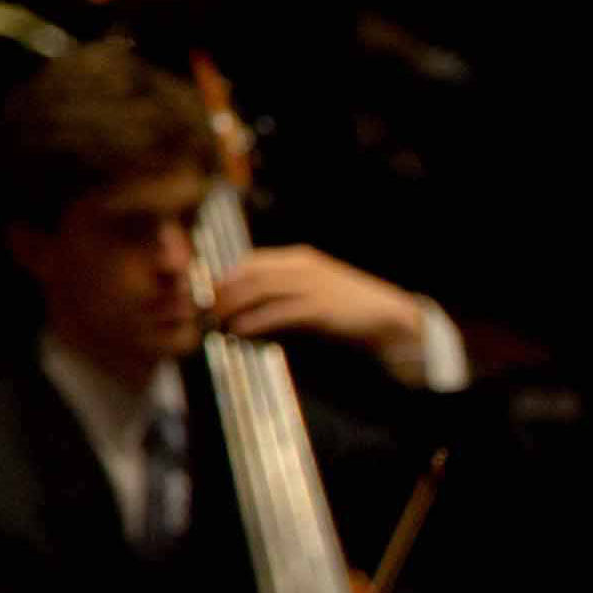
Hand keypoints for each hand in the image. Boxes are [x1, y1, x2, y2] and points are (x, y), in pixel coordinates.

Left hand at [208, 245, 424, 355]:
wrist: (387, 317)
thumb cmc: (349, 308)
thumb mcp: (315, 292)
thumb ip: (285, 294)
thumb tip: (249, 310)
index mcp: (301, 259)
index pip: (251, 262)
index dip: (226, 278)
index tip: (209, 298)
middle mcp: (303, 267)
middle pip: (249, 275)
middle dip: (222, 295)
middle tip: (205, 315)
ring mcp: (312, 286)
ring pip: (258, 290)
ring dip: (232, 308)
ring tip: (217, 325)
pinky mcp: (319, 308)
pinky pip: (277, 312)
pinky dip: (254, 322)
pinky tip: (240, 333)